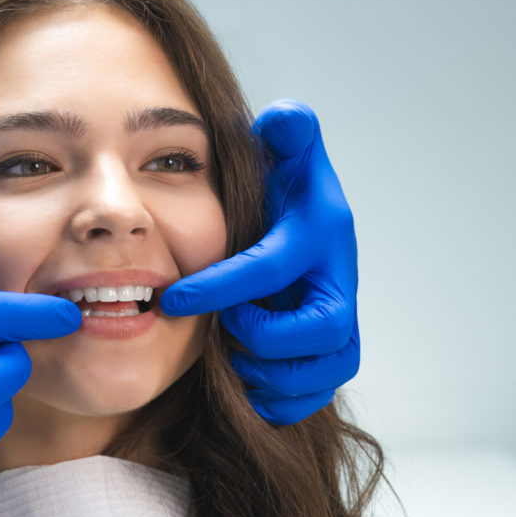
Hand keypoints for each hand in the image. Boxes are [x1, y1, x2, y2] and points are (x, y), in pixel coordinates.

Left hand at [161, 100, 358, 423]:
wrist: (307, 236)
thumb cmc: (285, 195)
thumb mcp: (289, 156)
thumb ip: (288, 132)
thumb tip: (284, 117)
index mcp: (322, 235)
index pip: (272, 268)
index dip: (221, 287)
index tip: (173, 299)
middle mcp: (340, 283)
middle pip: (321, 332)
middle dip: (263, 337)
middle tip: (224, 330)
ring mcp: (342, 325)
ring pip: (325, 371)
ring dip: (269, 373)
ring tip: (231, 358)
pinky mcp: (332, 357)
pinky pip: (317, 396)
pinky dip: (280, 400)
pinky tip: (246, 385)